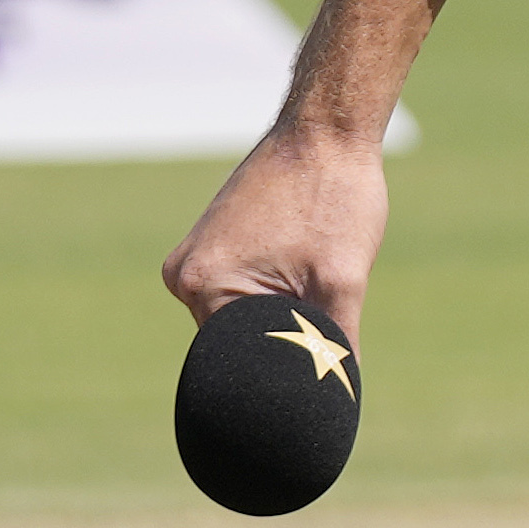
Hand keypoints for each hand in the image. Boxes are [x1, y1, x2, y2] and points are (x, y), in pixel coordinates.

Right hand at [163, 0, 442, 341]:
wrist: (328, 130)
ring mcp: (196, 260)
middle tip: (328, 311)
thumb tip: (340, 396)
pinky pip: (246, 290)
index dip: (281, 373)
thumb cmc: (335, 197)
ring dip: (285, 313)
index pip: (238, 363)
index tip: (314, 375)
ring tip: (317, 272)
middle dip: (285, 339)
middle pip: (242, 341)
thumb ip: (333, 344)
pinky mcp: (215, 246)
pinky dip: (278, 292)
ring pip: (248, 316)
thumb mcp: (342, 280)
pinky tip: (306, 262)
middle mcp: (185, 277)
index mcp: (202, 287)